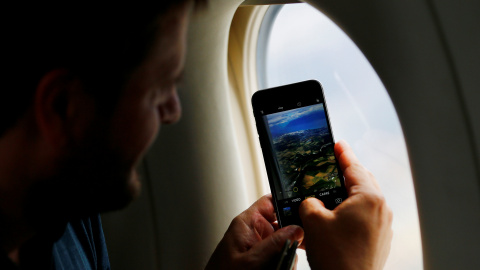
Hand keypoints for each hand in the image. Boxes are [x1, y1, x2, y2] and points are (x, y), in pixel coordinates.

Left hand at [206, 194, 303, 269]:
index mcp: (246, 223)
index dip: (286, 202)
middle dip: (292, 233)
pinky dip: (285, 260)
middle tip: (299, 242)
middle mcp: (253, 231)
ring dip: (289, 251)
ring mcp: (259, 245)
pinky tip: (283, 266)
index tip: (302, 210)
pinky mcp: (262, 257)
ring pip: (284, 241)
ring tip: (284, 261)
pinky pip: (280, 254)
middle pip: (281, 223)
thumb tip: (295, 229)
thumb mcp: (250, 259)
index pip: (269, 201)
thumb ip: (273, 243)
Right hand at [299, 140, 392, 269]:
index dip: (343, 154)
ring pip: (364, 201)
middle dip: (347, 174)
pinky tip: (335, 220)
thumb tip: (312, 203)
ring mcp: (382, 226)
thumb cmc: (338, 257)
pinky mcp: (379, 239)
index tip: (338, 144)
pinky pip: (365, 218)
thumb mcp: (313, 221)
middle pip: (362, 182)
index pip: (354, 167)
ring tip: (329, 196)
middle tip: (332, 167)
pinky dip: (351, 213)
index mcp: (368, 198)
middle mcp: (381, 210)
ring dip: (348, 195)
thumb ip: (310, 203)